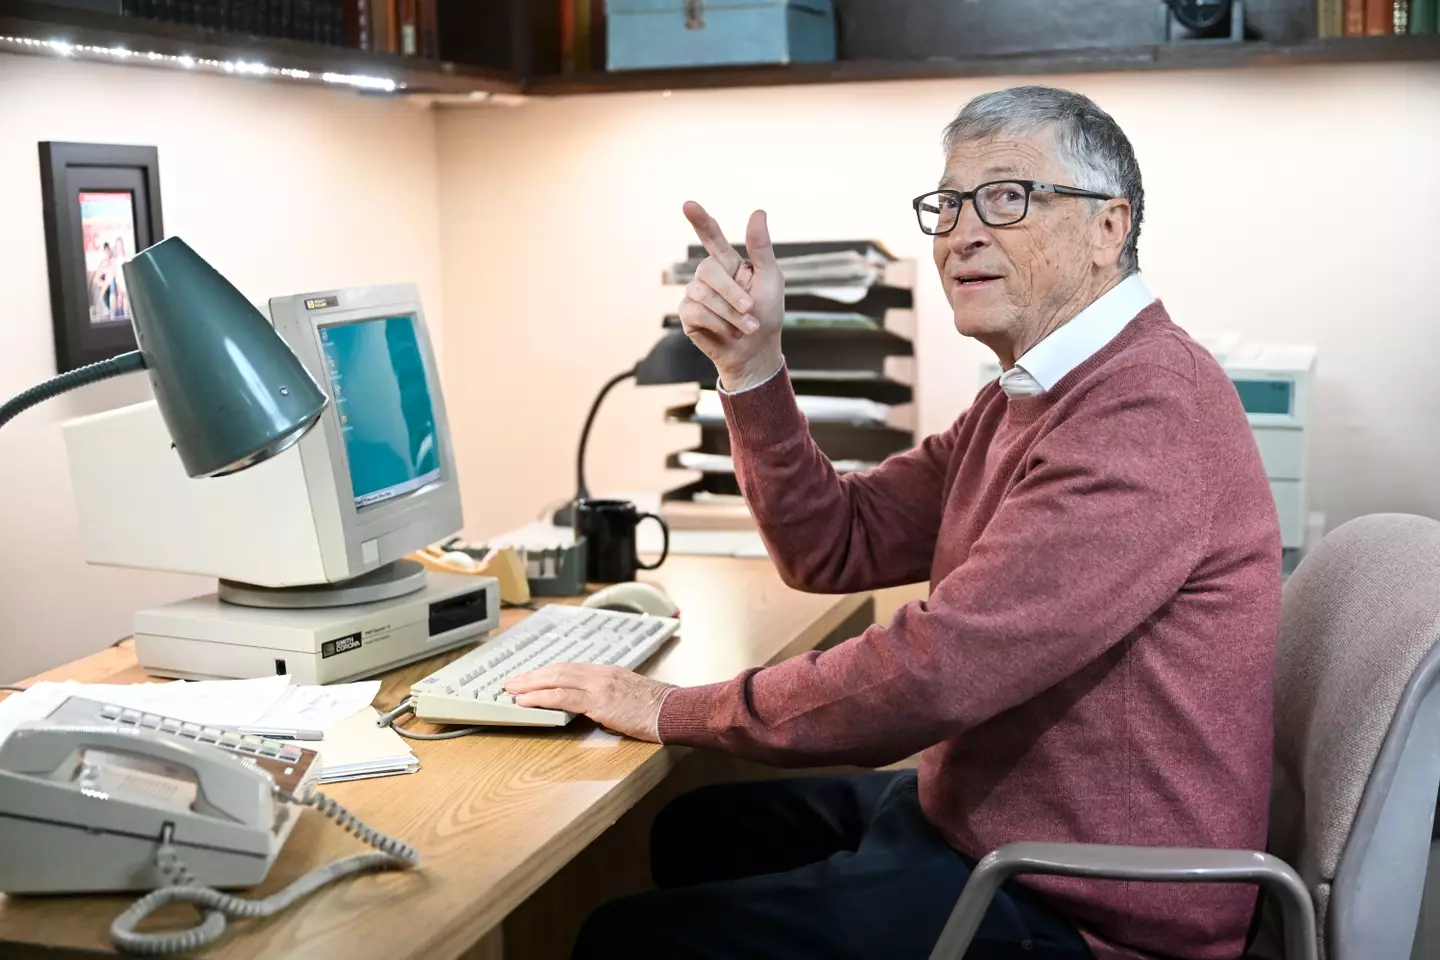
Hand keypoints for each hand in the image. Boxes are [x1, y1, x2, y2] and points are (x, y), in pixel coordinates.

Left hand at [504, 664, 676, 741]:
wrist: (674, 710)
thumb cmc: (659, 709)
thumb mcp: (632, 696)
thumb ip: (611, 698)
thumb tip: (596, 710)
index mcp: (608, 672)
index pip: (570, 668)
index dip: (548, 673)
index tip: (532, 677)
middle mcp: (601, 674)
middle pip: (558, 670)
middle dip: (532, 675)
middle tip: (512, 681)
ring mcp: (599, 686)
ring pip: (556, 679)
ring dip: (530, 685)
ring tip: (511, 690)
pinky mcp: (599, 701)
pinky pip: (562, 697)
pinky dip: (540, 697)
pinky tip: (526, 701)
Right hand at [679, 201, 784, 391]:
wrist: (757, 350)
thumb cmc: (767, 313)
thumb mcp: (771, 279)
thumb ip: (761, 247)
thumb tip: (758, 212)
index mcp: (729, 262)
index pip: (711, 236)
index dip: (700, 220)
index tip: (688, 204)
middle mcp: (709, 275)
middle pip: (708, 269)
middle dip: (732, 293)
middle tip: (751, 309)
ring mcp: (696, 294)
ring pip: (703, 294)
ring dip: (730, 313)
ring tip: (746, 327)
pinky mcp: (688, 314)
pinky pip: (696, 312)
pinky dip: (719, 324)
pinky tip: (730, 332)